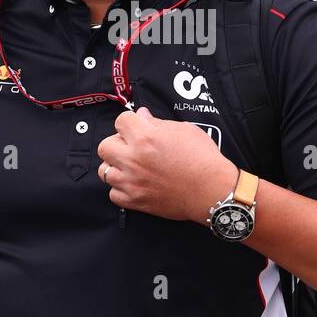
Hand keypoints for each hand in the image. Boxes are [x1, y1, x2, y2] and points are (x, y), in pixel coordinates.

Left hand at [96, 107, 237, 223]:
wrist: (212, 190)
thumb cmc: (203, 158)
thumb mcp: (184, 130)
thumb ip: (157, 123)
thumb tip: (142, 116)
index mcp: (145, 137)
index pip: (120, 121)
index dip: (130, 123)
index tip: (137, 128)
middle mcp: (133, 158)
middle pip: (104, 146)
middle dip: (117, 144)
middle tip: (131, 148)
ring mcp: (131, 181)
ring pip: (104, 171)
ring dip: (116, 167)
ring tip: (131, 167)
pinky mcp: (135, 201)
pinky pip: (113, 194)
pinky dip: (121, 189)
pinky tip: (135, 184)